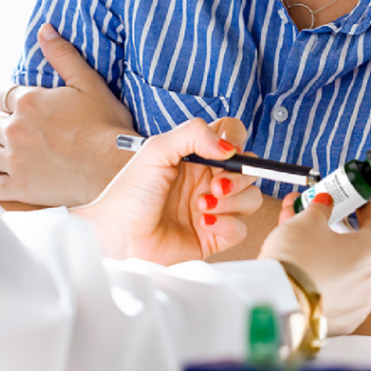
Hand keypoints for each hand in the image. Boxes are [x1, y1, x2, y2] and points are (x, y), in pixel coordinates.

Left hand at [0, 24, 135, 205]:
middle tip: (8, 133)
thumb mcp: (88, 82)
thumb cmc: (106, 127)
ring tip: (1, 156)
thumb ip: (62, 55)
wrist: (114, 169)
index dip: (2, 101)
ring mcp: (14, 161)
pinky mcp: (19, 189)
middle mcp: (14, 130)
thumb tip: (44, 30)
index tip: (9, 106)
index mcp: (27, 102)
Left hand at [74, 116, 261, 264]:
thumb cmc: (130, 193)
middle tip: (215, 186)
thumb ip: (193, 134)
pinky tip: (202, 224)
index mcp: (194, 156)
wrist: (119, 236)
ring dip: (232, 201)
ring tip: (200, 207)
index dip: (236, 139)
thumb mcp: (156, 151)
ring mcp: (212, 208)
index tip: (229, 150)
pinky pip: (240, 229)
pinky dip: (226, 225)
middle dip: (238, 177)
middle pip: (247, 170)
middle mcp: (206, 180)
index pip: (230, 136)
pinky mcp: (214, 236)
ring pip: (250, 198)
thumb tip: (228, 145)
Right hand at [258, 193, 370, 335]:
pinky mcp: (342, 319)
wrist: (279, 303)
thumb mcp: (308, 220)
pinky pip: (335, 289)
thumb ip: (321, 209)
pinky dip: (322, 274)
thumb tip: (324, 204)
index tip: (354, 193)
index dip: (362, 202)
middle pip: (356, 244)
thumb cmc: (298, 260)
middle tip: (315, 211)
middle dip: (333, 224)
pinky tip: (301, 261)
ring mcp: (359, 303)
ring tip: (295, 231)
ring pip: (343, 267)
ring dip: (324, 248)